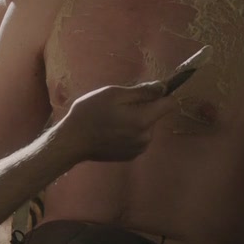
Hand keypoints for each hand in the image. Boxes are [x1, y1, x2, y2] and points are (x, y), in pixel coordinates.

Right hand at [57, 81, 176, 161]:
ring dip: (135, 121)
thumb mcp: (113, 94)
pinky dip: (129, 133)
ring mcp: (139, 149)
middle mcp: (146, 137)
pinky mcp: (130, 156)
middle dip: (143, 108)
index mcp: (144, 120)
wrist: (72, 140)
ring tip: (112, 119)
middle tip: (118, 106)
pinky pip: (138, 138)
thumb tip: (163, 87)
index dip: (162, 94)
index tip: (148, 91)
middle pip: (155, 115)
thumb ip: (142, 91)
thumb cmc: (90, 112)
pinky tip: (111, 131)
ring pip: (146, 127)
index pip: (170, 104)